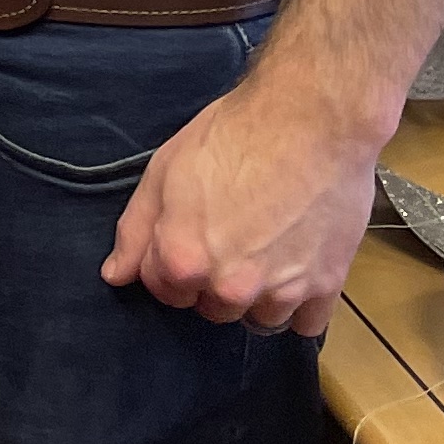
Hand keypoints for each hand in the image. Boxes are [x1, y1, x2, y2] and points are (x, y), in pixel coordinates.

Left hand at [102, 69, 379, 337]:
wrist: (311, 119)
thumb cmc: (232, 136)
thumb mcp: (164, 171)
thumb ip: (136, 230)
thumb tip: (116, 276)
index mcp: (183, 262)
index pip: (164, 290)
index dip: (172, 260)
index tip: (192, 231)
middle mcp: (231, 289)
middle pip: (212, 309)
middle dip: (213, 280)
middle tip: (232, 233)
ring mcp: (282, 293)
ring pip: (258, 320)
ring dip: (258, 296)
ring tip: (267, 247)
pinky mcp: (326, 288)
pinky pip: (306, 324)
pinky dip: (301, 303)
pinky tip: (298, 264)